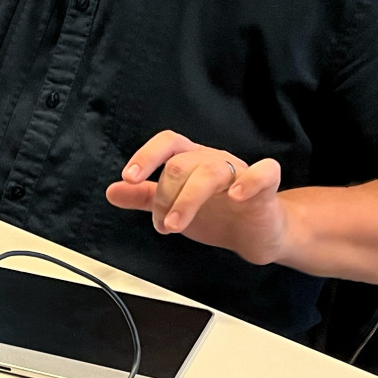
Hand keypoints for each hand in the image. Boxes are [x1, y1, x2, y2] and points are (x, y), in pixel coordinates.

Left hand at [104, 131, 287, 263]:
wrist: (256, 233)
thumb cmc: (217, 214)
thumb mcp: (174, 206)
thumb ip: (144, 198)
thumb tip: (112, 191)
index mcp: (192, 159)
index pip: (167, 143)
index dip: (146, 156)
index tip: (129, 178)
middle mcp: (214, 160)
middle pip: (182, 164)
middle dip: (164, 197)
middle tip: (162, 225)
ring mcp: (240, 172)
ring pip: (211, 172)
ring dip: (188, 200)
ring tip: (174, 226)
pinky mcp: (266, 189)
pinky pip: (265, 173)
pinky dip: (250, 181)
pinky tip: (236, 197)